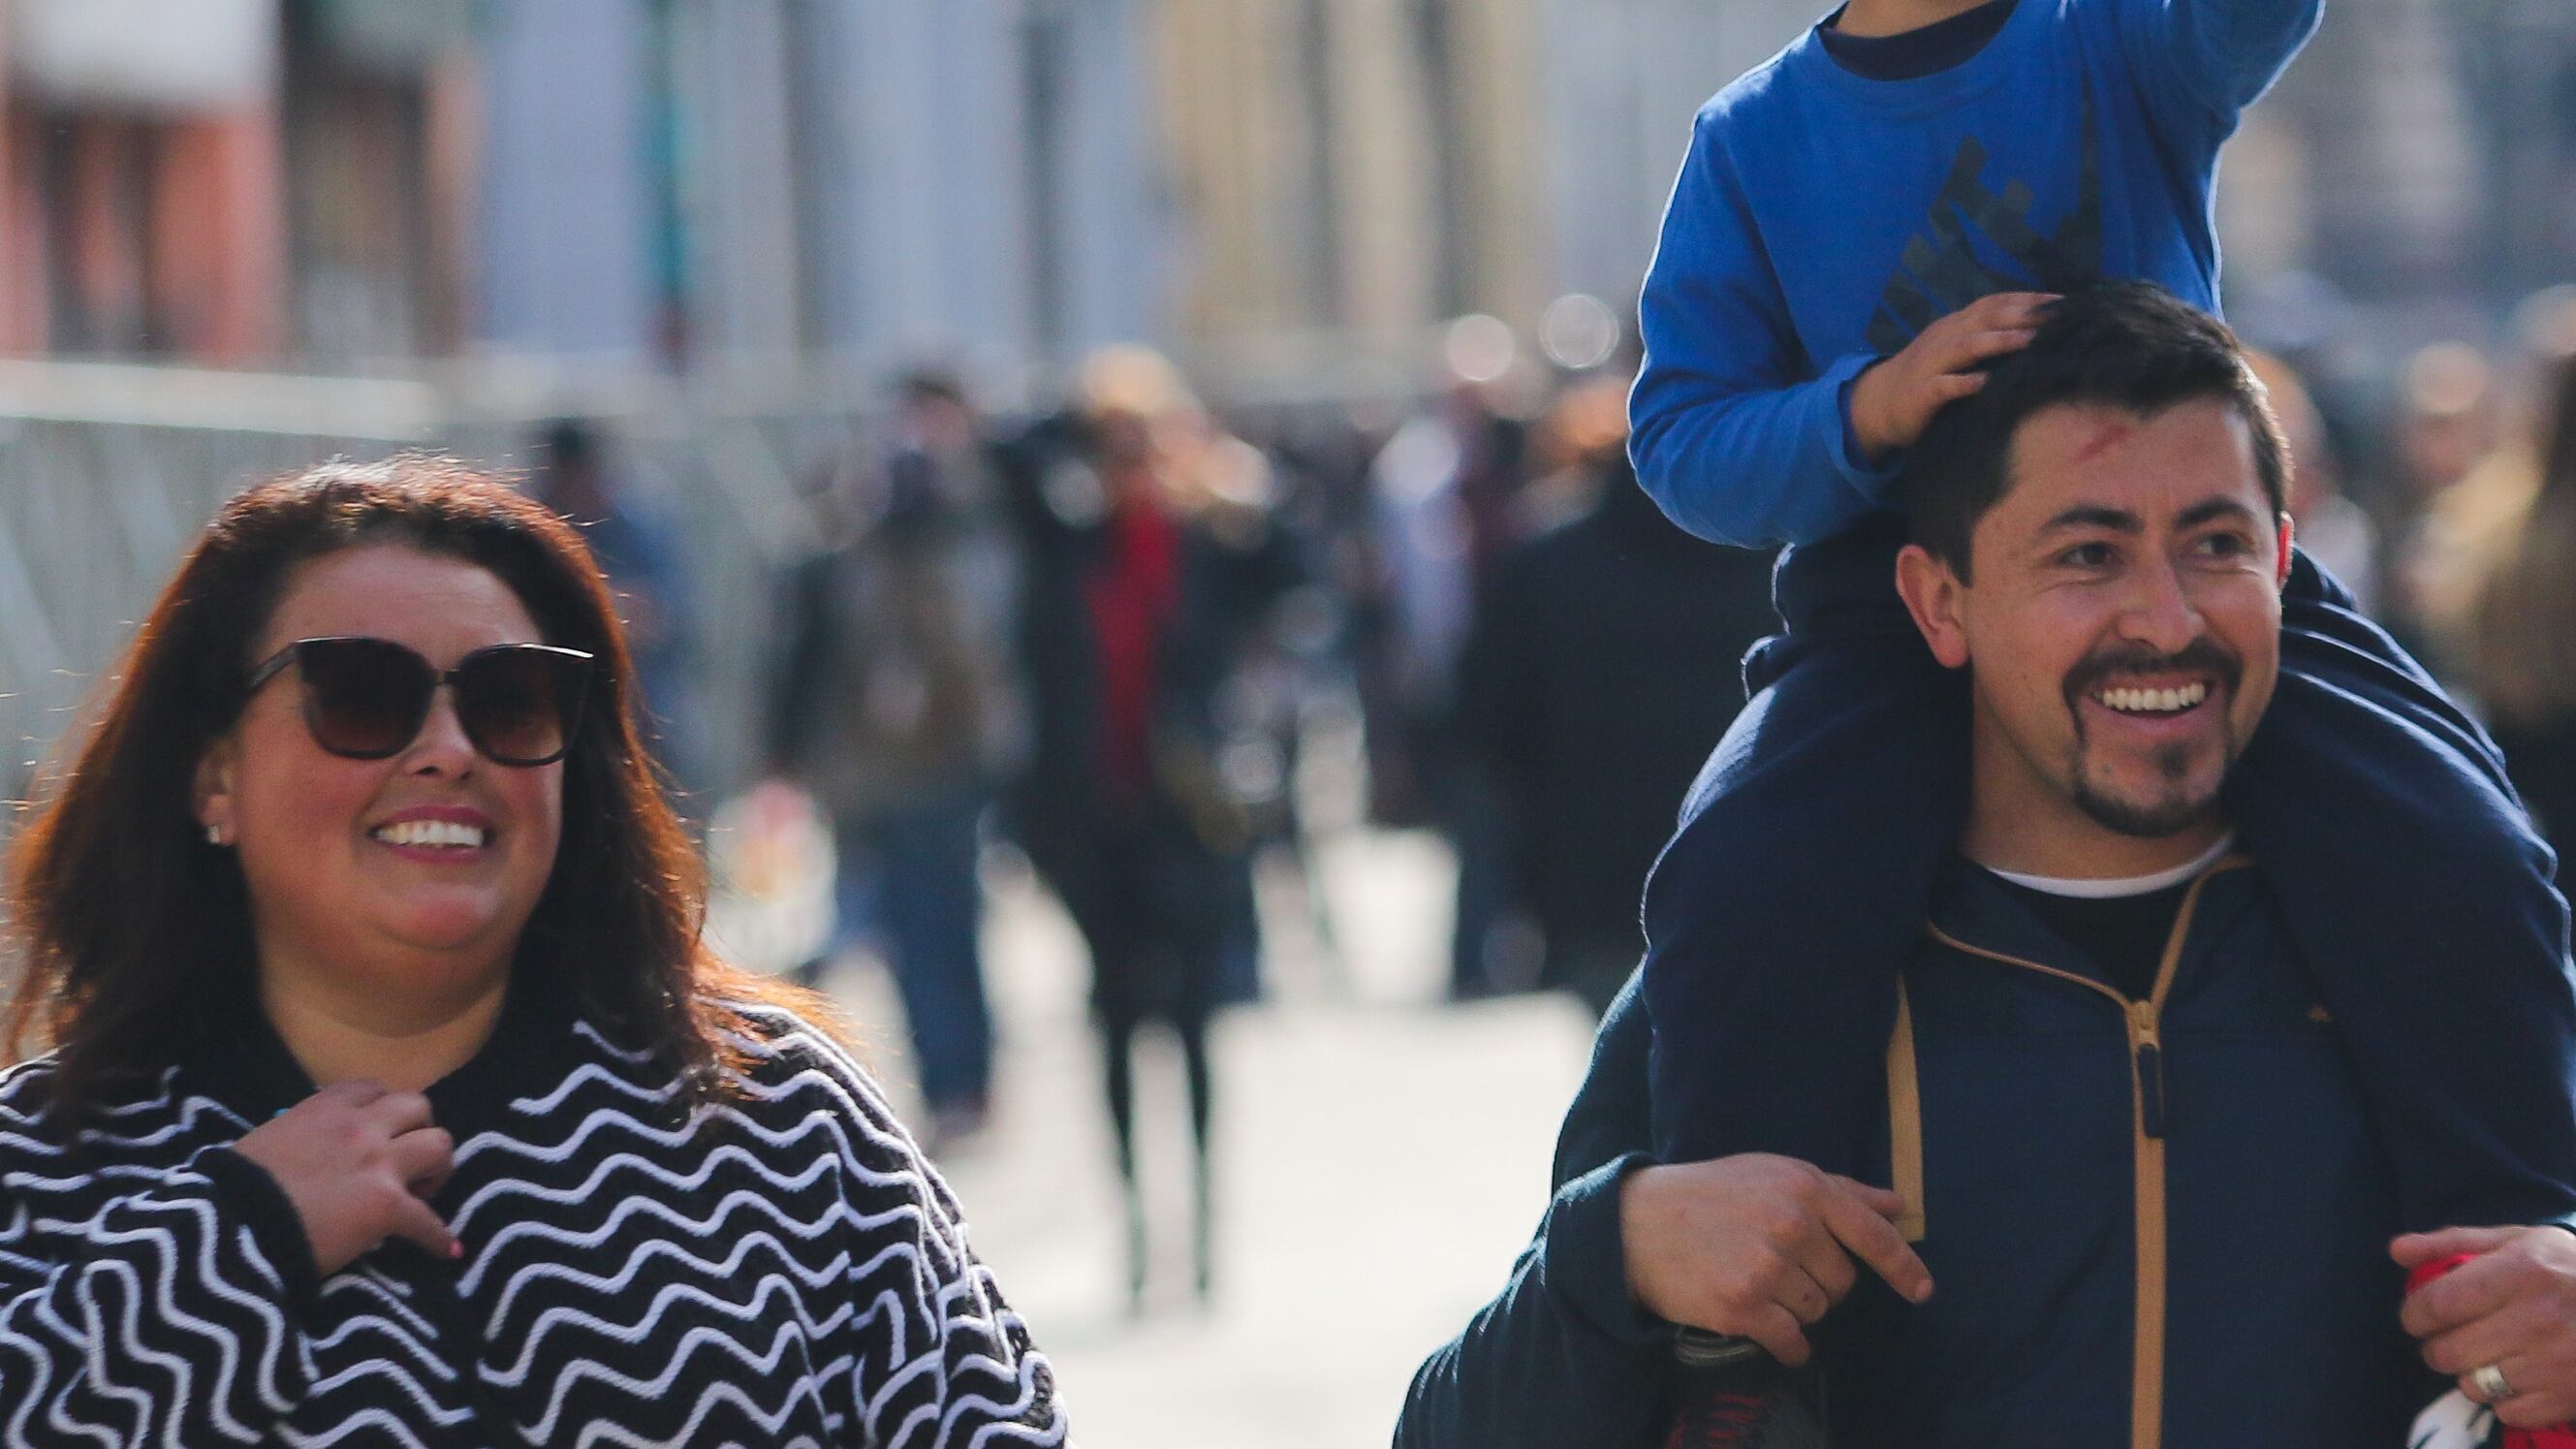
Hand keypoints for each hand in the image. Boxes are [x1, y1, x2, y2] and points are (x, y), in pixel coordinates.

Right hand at [232, 1080, 456, 1274]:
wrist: (229, 1229)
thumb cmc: (231, 1191)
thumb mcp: (263, 1143)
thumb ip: (296, 1136)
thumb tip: (304, 1149)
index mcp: (324, 1109)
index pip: (372, 1089)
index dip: (382, 1110)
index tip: (379, 1132)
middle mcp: (359, 1127)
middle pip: (418, 1106)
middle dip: (418, 1130)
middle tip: (407, 1160)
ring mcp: (378, 1164)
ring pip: (440, 1145)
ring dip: (437, 1167)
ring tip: (423, 1193)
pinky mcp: (386, 1206)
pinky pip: (429, 1220)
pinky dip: (439, 1237)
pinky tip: (446, 1251)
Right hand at [1619, 1153, 1933, 1366]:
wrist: (1636, 1224)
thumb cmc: (1710, 1194)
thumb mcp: (1772, 1174)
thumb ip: (1840, 1191)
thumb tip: (1898, 1205)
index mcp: (1804, 1186)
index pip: (1872, 1234)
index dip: (1903, 1266)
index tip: (1922, 1290)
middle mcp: (1791, 1225)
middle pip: (1842, 1282)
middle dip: (1820, 1282)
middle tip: (1778, 1266)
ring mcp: (1767, 1268)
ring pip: (1817, 1311)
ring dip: (1796, 1309)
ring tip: (1756, 1284)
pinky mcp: (1742, 1307)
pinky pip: (1792, 1342)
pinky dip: (1788, 1345)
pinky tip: (1767, 1330)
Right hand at [1847, 292, 2057, 462]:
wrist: (1878, 403)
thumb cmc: (1927, 377)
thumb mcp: (1956, 351)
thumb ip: (1986, 339)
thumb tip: (2035, 331)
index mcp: (1956, 325)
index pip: (1995, 303)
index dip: (2028, 299)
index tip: (2065, 301)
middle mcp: (1945, 338)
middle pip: (1986, 318)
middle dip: (2023, 313)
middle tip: (2058, 314)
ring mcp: (1931, 364)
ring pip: (1966, 346)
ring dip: (1998, 341)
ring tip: (2030, 340)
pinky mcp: (1921, 393)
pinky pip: (1944, 385)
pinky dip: (1964, 382)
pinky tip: (1985, 383)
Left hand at [2396, 1225, 2575, 1426]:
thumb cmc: (2568, 1267)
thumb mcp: (2517, 1240)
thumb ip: (2453, 1243)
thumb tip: (2396, 1251)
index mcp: (2520, 1271)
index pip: (2438, 1304)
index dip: (2414, 1314)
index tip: (2417, 1316)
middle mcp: (2536, 1318)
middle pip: (2449, 1351)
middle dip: (2437, 1347)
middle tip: (2450, 1338)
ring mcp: (2555, 1362)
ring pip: (2474, 1385)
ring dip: (2470, 1374)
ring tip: (2487, 1356)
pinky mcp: (2569, 1396)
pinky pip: (2508, 1412)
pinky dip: (2504, 1400)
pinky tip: (2517, 1376)